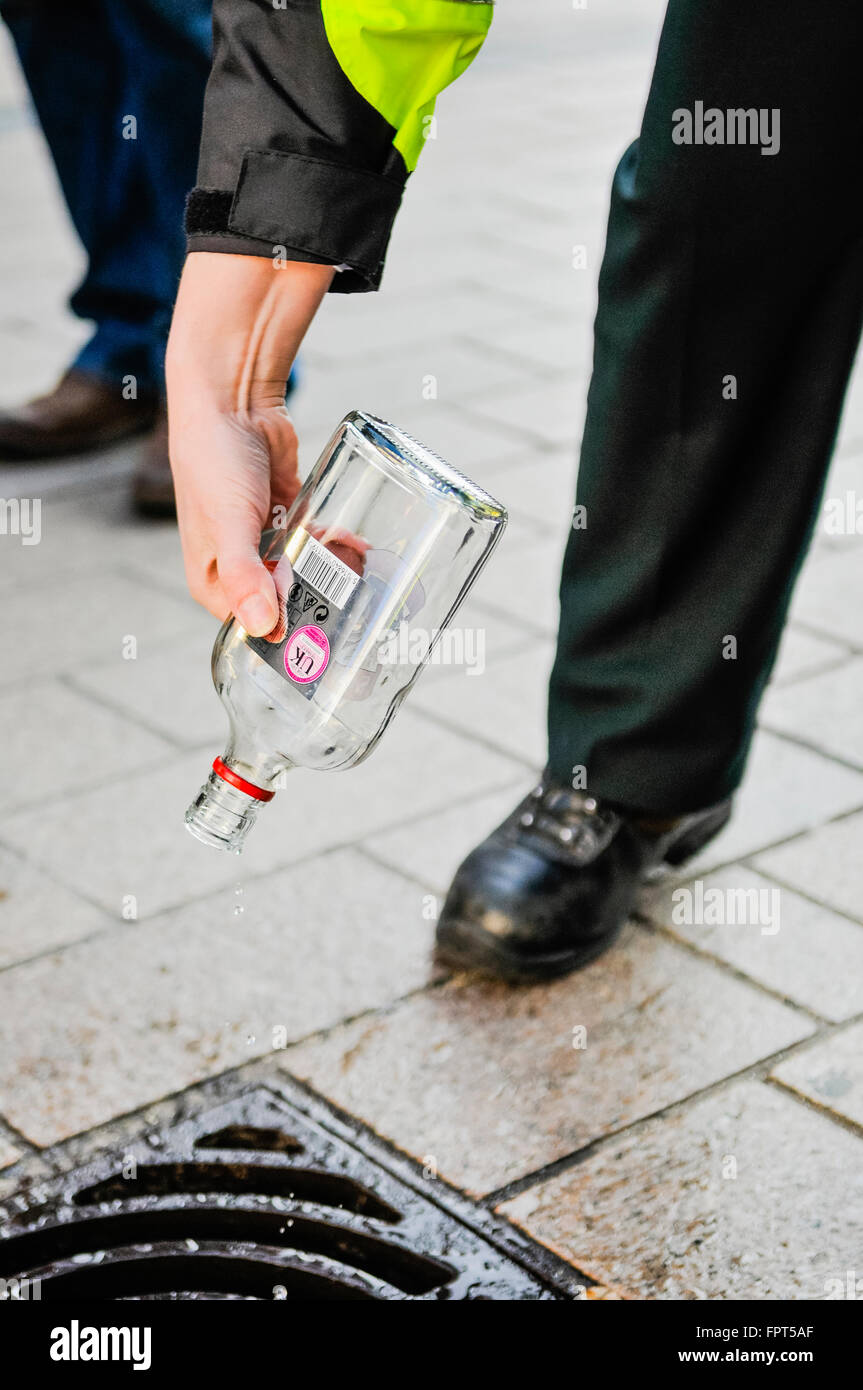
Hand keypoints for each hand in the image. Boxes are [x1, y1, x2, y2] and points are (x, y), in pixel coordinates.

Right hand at [166, 252, 333, 634]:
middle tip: (364, 621)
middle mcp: (239, 567)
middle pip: (285, 605)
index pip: (256, 630)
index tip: (332, 650)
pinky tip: (361, 550)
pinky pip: (316, 542)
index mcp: (213, 582)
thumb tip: (264, 628)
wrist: (231, 398)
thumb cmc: (214, 461)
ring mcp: (265, 541)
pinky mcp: (288, 515)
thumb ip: (246, 576)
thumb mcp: (228, 524)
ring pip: (306, 574)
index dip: (292, 642)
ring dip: (334, 578)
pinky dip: (335, 547)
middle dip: (321, 610)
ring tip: (370, 584)